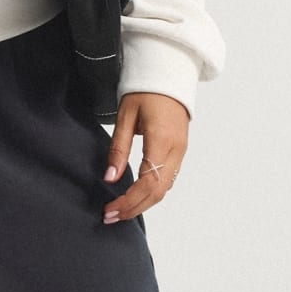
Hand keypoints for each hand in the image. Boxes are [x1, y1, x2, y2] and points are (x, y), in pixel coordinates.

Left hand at [102, 92, 189, 222]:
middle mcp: (176, 150)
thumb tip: (110, 178)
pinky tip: (135, 197)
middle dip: (134, 209)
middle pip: (158, 193)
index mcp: (161, 141)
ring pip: (164, 189)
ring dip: (142, 204)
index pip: (147, 183)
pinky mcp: (179, 151)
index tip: (109, 210)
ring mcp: (181, 152)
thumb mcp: (125, 116)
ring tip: (120, 211)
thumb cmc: (145, 91)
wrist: (169, 74)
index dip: (128, 201)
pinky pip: (167, 179)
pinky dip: (151, 193)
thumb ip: (118, 149)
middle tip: (110, 217)